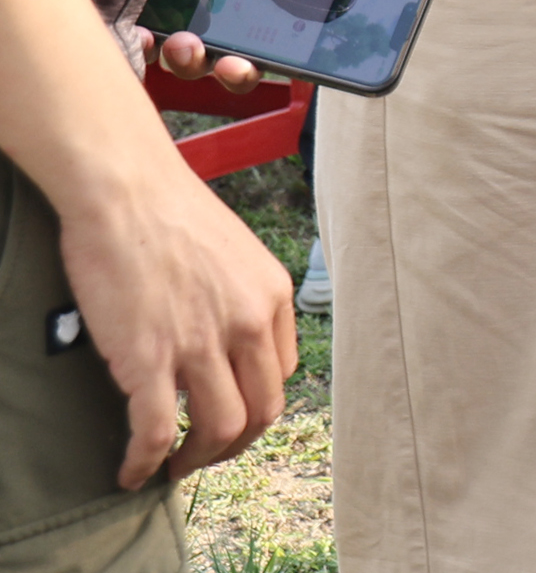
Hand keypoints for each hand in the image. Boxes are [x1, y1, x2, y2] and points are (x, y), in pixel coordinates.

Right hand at [54, 166, 297, 485]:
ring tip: (172, 468)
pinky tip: (129, 473)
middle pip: (262, 410)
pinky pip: (155, 431)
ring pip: (220, 429)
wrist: (125, 189)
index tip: (232, 416)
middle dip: (235, 444)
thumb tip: (223, 332)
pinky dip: (144, 463)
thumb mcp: (232, 251)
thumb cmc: (167, 211)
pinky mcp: (150, 358)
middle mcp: (248, 322)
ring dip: (196, 460)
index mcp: (271, 295)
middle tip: (204, 454)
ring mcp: (201, 342)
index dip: (257, 404)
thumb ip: (238, 295)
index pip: (283, 373)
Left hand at [132, 0, 335, 94]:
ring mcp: (179, 2)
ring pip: (193, 57)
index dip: (295, 39)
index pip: (288, 13)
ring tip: (185, 43)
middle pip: (242, 50)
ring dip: (193, 62)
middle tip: (235, 63)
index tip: (298, 48)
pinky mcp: (137, 6)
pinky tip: (146, 36)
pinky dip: (145, 50)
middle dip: (241, 70)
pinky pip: (142, 45)